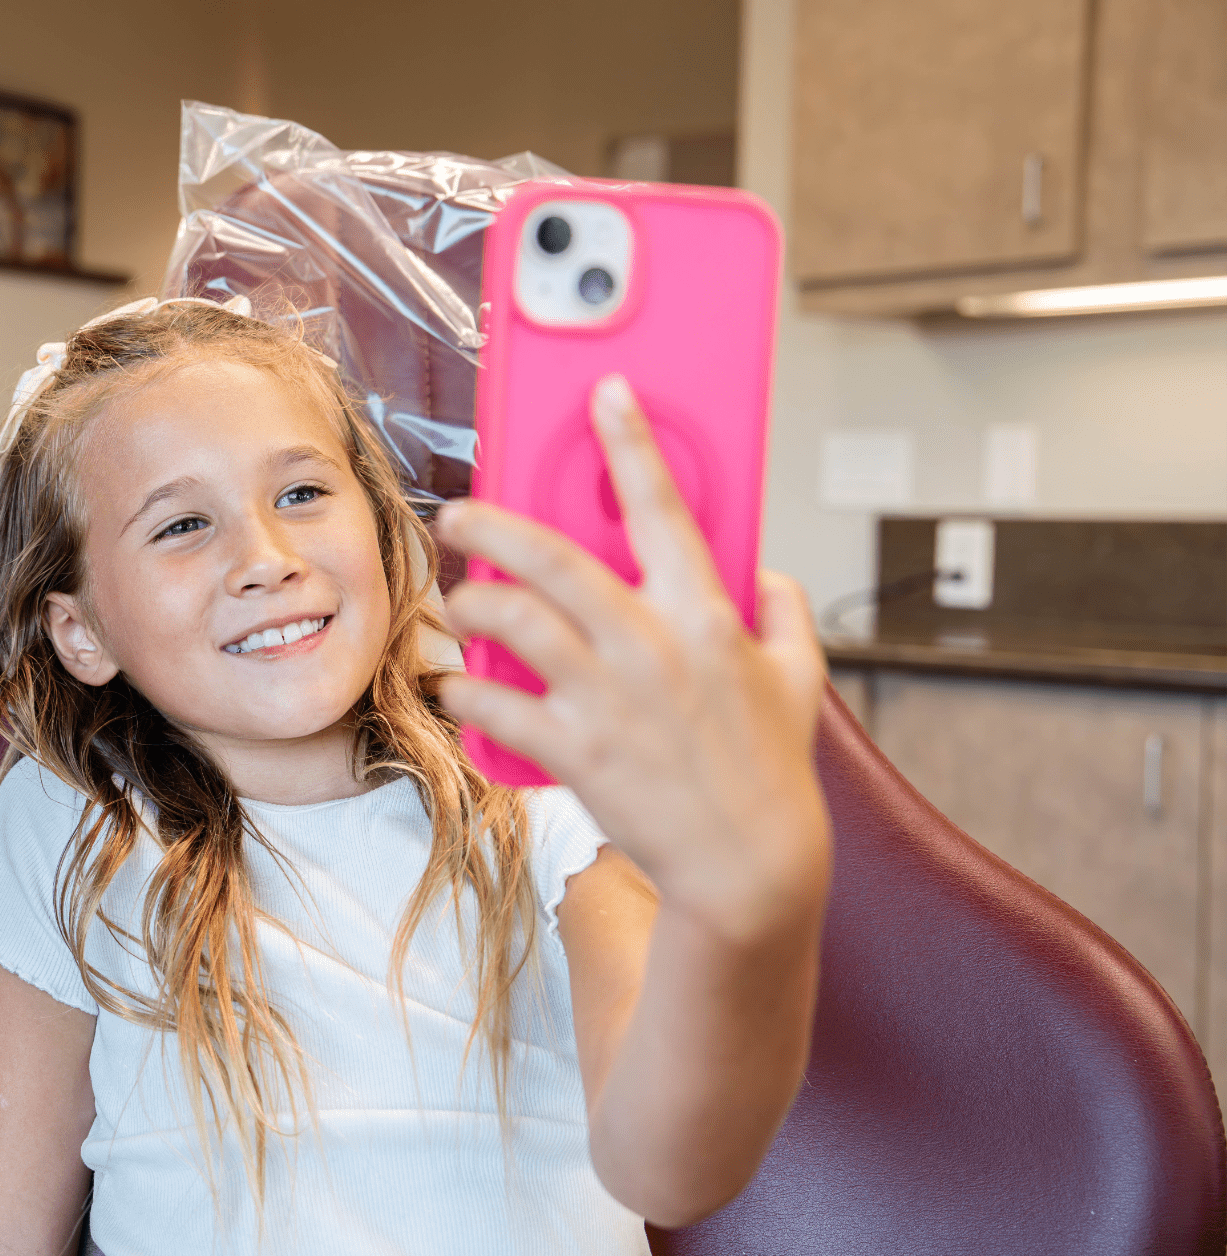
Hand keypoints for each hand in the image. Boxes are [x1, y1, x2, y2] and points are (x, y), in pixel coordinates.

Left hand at [434, 375, 829, 938]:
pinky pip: (497, 704)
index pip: (664, 508)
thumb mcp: (798, 678)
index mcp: (705, 615)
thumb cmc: (771, 768)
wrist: (749, 863)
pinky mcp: (575, 748)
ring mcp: (607, 697)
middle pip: (552, 557)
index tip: (606, 392)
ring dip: (471, 604)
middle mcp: (650, 644)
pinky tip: (457, 683)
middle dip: (491, 524)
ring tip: (458, 602)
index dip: (632, 442)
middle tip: (457, 513)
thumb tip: (766, 574)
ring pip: (513, 620)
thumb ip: (783, 613)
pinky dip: (466, 689)